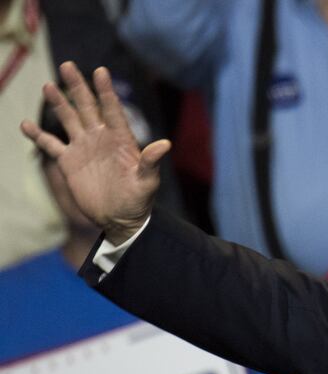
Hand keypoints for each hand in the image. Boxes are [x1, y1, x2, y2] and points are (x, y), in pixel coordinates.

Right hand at [20, 62, 169, 243]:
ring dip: (59, 103)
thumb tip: (165, 144)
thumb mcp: (147, 181)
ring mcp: (84, 148)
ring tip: (48, 86)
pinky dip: (38, 135)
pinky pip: (51, 144)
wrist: (121, 218)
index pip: (112, 109)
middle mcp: (101, 138)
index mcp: (121, 139)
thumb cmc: (139, 200)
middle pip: (88, 107)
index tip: (100, 71)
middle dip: (78, 87)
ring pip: (69, 119)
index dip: (106, 91)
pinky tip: (26, 125)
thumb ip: (151, 161)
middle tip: (67, 65)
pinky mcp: (69, 162)